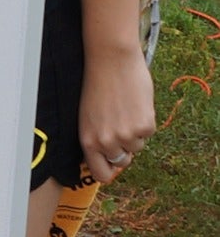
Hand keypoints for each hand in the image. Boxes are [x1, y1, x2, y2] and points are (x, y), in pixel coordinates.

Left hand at [79, 42, 156, 182]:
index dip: (108, 168)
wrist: (111, 62)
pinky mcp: (144, 126)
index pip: (101, 173)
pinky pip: (149, 133)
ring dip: (135, 133)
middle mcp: (105, 142)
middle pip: (122, 161)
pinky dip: (145, 121)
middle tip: (119, 126)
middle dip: (123, 148)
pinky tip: (135, 105)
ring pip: (137, 147)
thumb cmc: (97, 85)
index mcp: (87, 140)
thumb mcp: (88, 116)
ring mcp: (126, 135)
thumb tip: (108, 156)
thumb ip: (96, 137)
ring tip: (125, 111)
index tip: (111, 160)